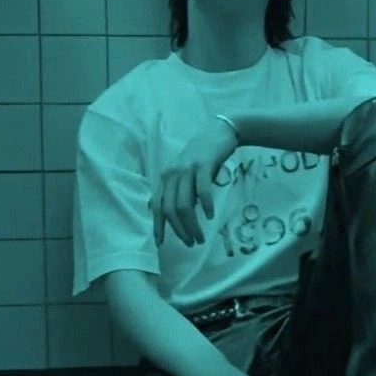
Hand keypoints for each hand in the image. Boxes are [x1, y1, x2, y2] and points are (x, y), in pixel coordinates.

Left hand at [152, 114, 237, 247]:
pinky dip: (206, 206)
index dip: (157, 226)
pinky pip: (202, 191)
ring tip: (200, 238)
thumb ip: (177, 192)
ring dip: (192, 225)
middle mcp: (172, 174)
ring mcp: (187, 169)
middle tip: (190, 243)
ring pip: (185, 205)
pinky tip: (210, 216)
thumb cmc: (202, 157)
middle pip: (170, 210)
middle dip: (179, 231)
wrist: (218, 132)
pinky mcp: (203, 165)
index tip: (160, 244)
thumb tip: (167, 214)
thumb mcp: (184, 174)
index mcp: (165, 178)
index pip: (157, 206)